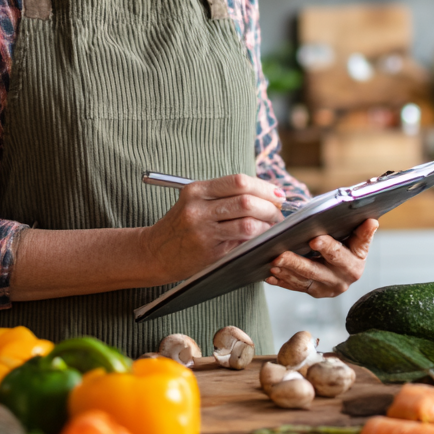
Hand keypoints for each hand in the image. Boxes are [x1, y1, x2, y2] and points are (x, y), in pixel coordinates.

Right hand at [142, 174, 284, 283]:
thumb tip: (267, 195)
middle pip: (246, 201)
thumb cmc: (181, 226)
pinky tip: (262, 240)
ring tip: (273, 227)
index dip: (264, 187)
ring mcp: (203, 230)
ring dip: (268, 225)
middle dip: (270, 207)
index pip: (238, 181)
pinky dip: (258, 240)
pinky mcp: (208, 251)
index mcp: (196, 190)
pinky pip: (241, 243)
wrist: (154, 252)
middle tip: (279, 213)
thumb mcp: (195, 202)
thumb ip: (224, 196)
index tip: (278, 194)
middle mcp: (198, 208)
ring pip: (247, 223)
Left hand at [265, 218, 377, 298]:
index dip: (328, 247)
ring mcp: (328, 288)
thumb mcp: (356, 236)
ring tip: (272, 263)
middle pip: (316, 270)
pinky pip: (296, 287)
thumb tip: (372, 222)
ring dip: (286, 272)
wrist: (345, 260)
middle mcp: (342, 279)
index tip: (314, 239)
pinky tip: (270, 276)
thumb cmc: (348, 241)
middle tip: (279, 255)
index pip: (339, 254)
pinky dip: (282, 281)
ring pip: (303, 280)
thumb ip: (361, 232)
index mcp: (355, 263)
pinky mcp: (315, 292)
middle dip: (296, 262)